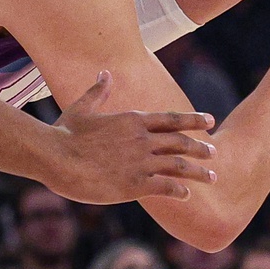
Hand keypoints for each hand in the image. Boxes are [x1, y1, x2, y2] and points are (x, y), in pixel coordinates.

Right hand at [38, 73, 215, 204]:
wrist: (55, 157)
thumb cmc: (64, 133)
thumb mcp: (82, 108)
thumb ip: (98, 92)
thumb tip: (104, 73)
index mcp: (133, 120)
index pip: (171, 119)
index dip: (193, 120)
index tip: (209, 120)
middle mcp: (142, 139)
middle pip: (181, 142)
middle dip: (201, 148)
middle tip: (214, 152)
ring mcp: (141, 162)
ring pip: (180, 166)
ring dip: (199, 172)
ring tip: (212, 177)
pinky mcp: (135, 184)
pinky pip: (166, 187)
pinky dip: (180, 190)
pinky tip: (187, 195)